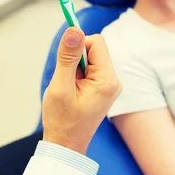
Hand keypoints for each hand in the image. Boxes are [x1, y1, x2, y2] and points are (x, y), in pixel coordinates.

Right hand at [42, 27, 121, 154]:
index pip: (96, 42)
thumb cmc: (62, 120)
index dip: (77, 45)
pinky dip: (77, 74)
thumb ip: (67, 57)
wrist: (66, 145)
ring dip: (75, 67)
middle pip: (94, 48)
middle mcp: (114, 81)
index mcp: (107, 80)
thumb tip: (73, 29)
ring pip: (90, 57)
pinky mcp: (103, 87)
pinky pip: (90, 68)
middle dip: (75, 58)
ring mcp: (110, 84)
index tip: (63, 58)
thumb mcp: (61, 87)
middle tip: (66, 80)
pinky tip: (72, 90)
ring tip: (69, 88)